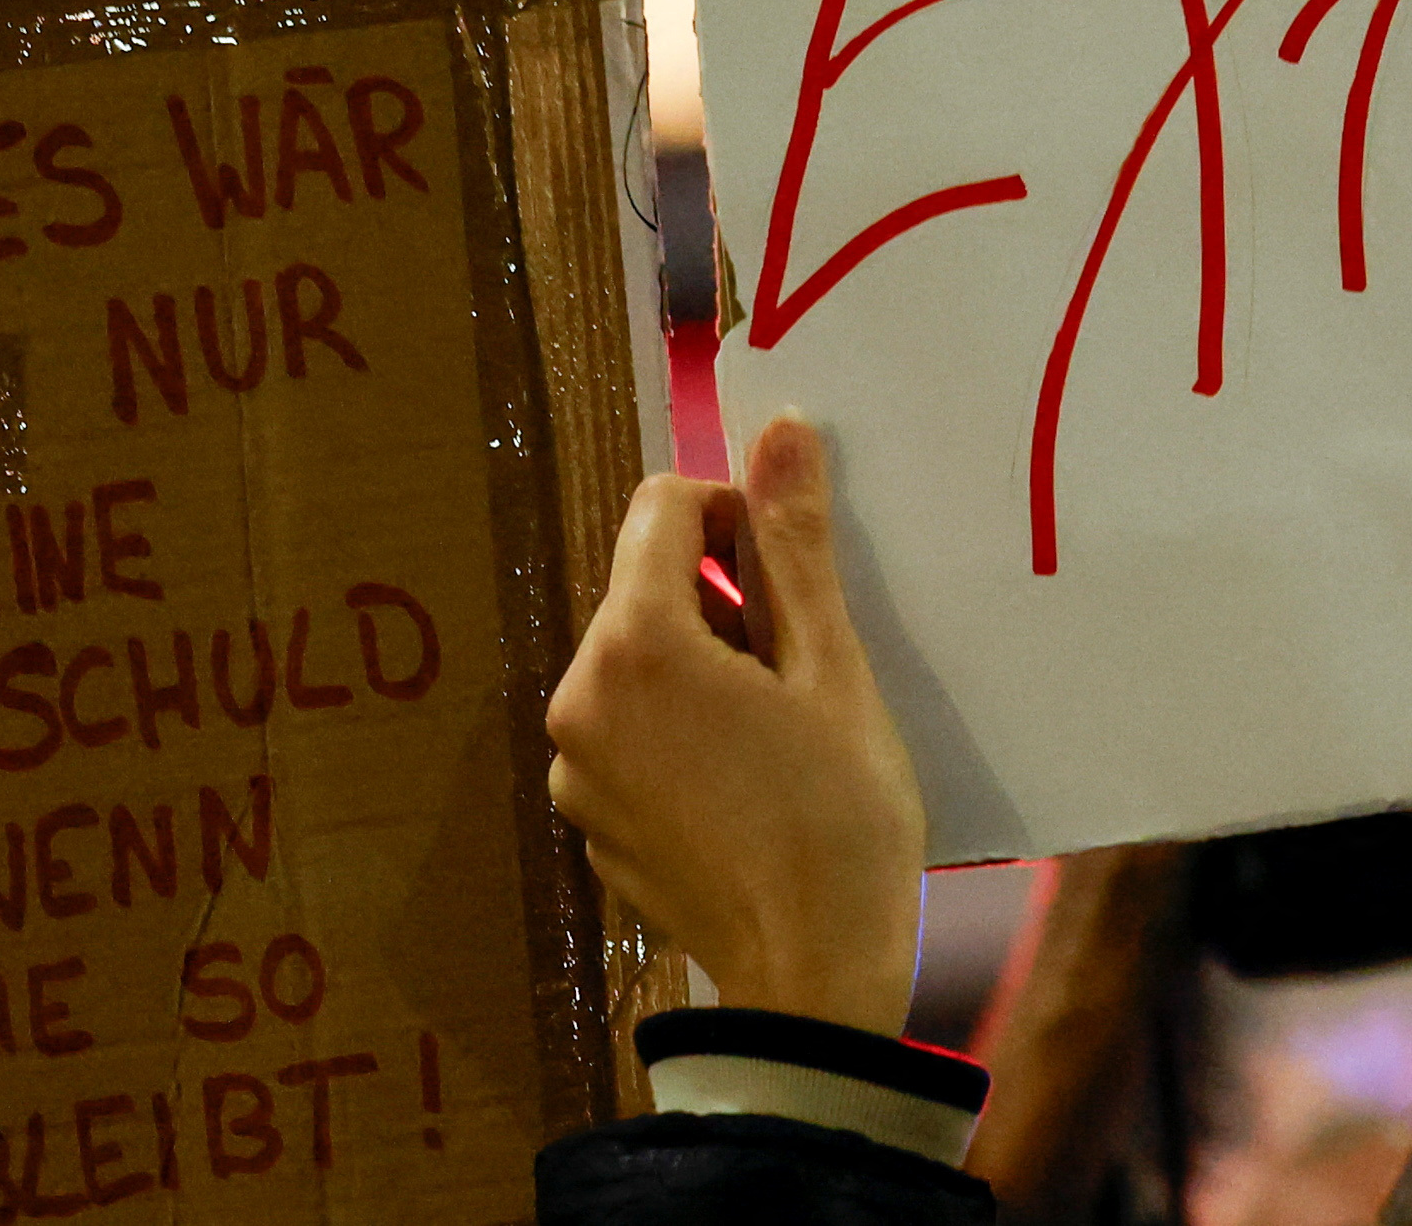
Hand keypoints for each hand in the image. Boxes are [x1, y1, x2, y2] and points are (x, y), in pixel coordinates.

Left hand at [545, 414, 930, 1032]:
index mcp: (636, 645)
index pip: (662, 504)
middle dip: (720, 595)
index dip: (735, 515)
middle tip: (799, 663)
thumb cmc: (838, 821)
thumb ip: (794, 544)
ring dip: (700, 663)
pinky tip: (744, 779)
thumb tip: (781, 429)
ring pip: (636, 660)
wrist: (811, 982)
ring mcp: (573, 768)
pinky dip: (678, 728)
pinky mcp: (587, 819)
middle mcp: (578, 697)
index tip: (794, 576)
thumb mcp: (832, 668)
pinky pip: (626, 731)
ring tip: (777, 727)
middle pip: (644, 585)